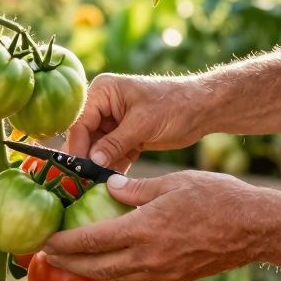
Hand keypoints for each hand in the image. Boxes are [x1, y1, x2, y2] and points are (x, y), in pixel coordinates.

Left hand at [41, 170, 276, 280]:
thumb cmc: (218, 197)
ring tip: (71, 262)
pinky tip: (110, 262)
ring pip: (116, 277)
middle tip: (45, 257)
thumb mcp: (173, 182)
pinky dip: (116, 271)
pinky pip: (136, 277)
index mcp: (143, 230)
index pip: (91, 242)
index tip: (43, 242)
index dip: (63, 244)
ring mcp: (162, 272)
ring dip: (90, 271)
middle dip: (68, 263)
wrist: (257, 228)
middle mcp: (148, 258)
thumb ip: (136, 188)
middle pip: (96, 267)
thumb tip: (108, 187)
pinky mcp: (175, 278)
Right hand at [65, 73, 211, 171]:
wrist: (202, 109)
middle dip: (87, 159)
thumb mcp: (142, 124)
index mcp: (103, 92)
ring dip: (99, 167)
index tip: (77, 170)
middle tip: (83, 184)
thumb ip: (115, 143)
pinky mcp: (125, 137)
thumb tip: (92, 161)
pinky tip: (113, 185)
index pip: (80, 122)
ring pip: (97, 150)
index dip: (78, 147)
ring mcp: (113, 123)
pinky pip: (112, 156)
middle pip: (86, 137)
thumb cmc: (174, 105)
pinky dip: (113, 169)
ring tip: (96, 188)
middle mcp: (103, 105)